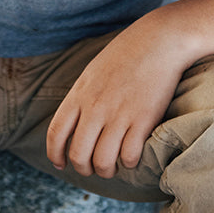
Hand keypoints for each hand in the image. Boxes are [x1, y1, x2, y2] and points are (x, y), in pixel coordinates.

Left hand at [46, 21, 186, 177]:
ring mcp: (119, 114)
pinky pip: (129, 156)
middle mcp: (95, 107)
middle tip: (91, 169)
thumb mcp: (93, 73)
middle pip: (78, 154)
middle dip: (83, 169)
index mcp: (79, 94)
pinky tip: (131, 157)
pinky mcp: (143, 120)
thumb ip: (82, 97)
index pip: (56, 132)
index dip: (54, 153)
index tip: (59, 164)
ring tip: (112, 168)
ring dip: (106, 171)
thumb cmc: (126, 54)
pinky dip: (128, 163)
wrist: (159, 41)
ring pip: (103, 161)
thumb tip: (74, 122)